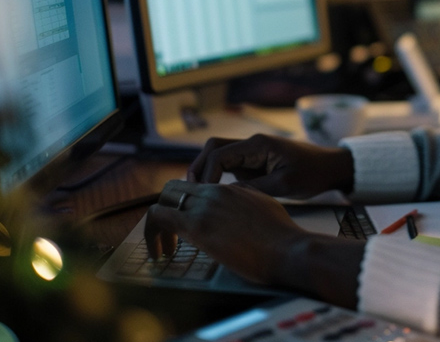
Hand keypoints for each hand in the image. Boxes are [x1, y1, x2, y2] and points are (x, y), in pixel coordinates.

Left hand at [144, 180, 362, 305]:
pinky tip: (160, 254)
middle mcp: (214, 192)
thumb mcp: (263, 206)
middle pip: (172, 189)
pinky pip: (158, 219)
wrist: (287, 249)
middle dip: (164, 211)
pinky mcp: (196, 226)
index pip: (193, 186)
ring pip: (161, 203)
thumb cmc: (281, 235)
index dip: (181, 202)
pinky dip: (152, 234)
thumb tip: (236, 200)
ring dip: (155, 227)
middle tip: (168, 236)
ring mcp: (204, 207)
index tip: (182, 224)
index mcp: (230, 188)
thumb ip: (245, 199)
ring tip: (162, 250)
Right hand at [188, 134, 353, 197]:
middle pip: (214, 148)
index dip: (206, 174)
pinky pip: (230, 166)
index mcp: (258, 145)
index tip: (203, 195)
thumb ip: (255, 189)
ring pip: (219, 155)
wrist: (330, 168)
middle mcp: (251, 145)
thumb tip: (226, 196)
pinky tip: (215, 195)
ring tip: (200, 196)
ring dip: (207, 171)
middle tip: (192, 193)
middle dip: (199, 168)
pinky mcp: (255, 162)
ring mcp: (252, 153)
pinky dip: (218, 177)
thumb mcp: (285, 185)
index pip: (220, 154)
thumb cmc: (312, 174)